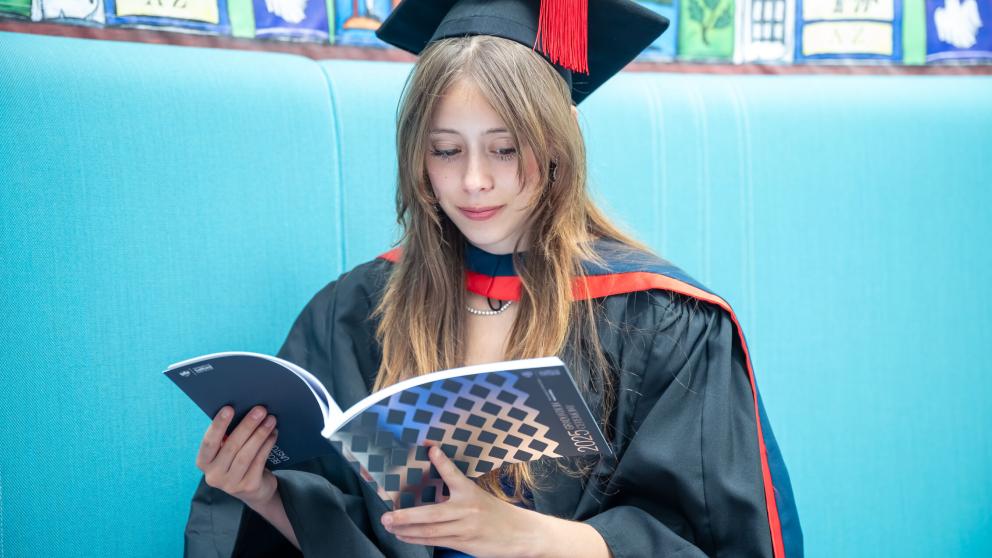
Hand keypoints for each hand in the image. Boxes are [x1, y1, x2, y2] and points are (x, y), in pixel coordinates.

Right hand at [196, 405, 279, 508]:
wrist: (254, 491)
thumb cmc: (238, 462)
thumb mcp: (227, 452)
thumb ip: (228, 436)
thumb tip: (243, 409)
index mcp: (204, 462)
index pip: (209, 442)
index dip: (218, 425)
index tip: (229, 408)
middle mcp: (213, 476)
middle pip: (231, 446)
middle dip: (247, 425)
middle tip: (260, 410)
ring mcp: (231, 484)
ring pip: (246, 454)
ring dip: (260, 434)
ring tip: (270, 420)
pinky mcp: (248, 486)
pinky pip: (259, 461)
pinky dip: (267, 445)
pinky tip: (273, 434)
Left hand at [379, 445, 545, 557]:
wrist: (521, 534)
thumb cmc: (496, 514)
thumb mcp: (479, 496)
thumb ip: (457, 490)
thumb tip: (435, 482)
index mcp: (471, 492)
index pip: (454, 474)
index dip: (442, 461)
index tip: (430, 448)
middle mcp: (467, 510)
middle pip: (431, 514)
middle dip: (406, 516)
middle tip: (386, 515)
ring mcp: (465, 529)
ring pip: (430, 531)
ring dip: (407, 530)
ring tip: (389, 526)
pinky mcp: (465, 543)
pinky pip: (437, 541)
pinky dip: (417, 539)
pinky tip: (404, 536)